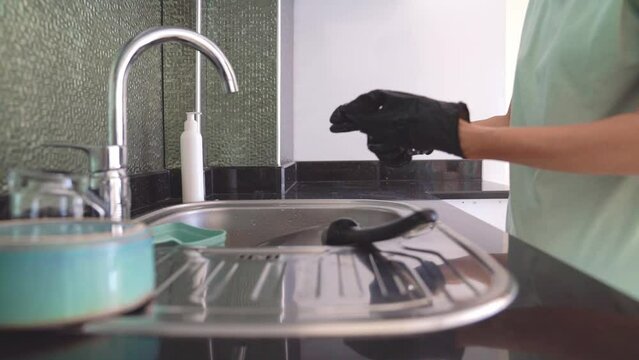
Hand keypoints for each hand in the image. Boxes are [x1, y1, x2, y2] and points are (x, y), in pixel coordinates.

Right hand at [330, 90, 469, 161]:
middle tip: (390, 141)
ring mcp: (394, 127)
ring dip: (389, 151)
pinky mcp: (403, 139)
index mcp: (380, 101)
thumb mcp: (385, 120)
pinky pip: (389, 152)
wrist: (444, 130)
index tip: (333, 123)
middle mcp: (386, 113)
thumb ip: (362, 119)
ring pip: (377, 144)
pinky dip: (397, 156)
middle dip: (377, 140)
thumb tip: (346, 115)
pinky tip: (407, 154)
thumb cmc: (417, 121)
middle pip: (366, 131)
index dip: (343, 116)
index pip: (355, 108)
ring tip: (402, 149)